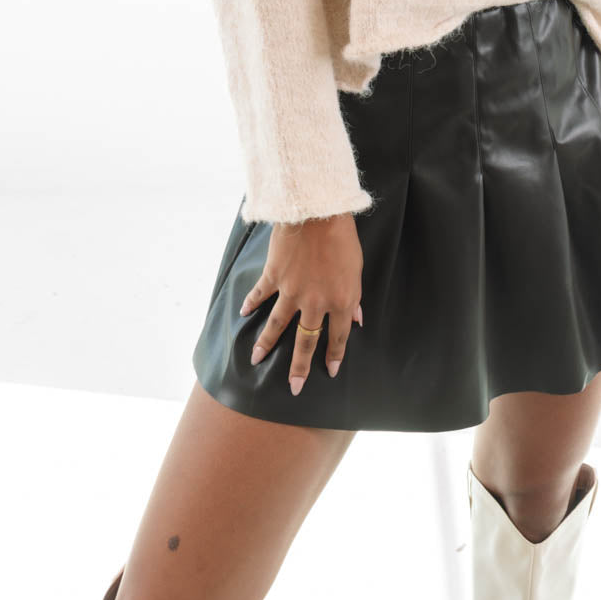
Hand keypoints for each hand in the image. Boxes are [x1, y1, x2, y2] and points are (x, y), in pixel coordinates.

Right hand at [240, 212, 363, 394]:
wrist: (318, 213)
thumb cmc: (343, 237)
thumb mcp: (356, 269)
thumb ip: (353, 296)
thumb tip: (355, 318)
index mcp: (340, 300)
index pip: (338, 336)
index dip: (335, 355)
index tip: (331, 371)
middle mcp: (315, 302)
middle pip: (305, 341)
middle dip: (299, 366)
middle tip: (294, 386)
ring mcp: (291, 291)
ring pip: (277, 325)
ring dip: (266, 343)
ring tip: (255, 359)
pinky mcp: (274, 276)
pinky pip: (260, 294)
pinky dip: (251, 302)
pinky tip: (244, 313)